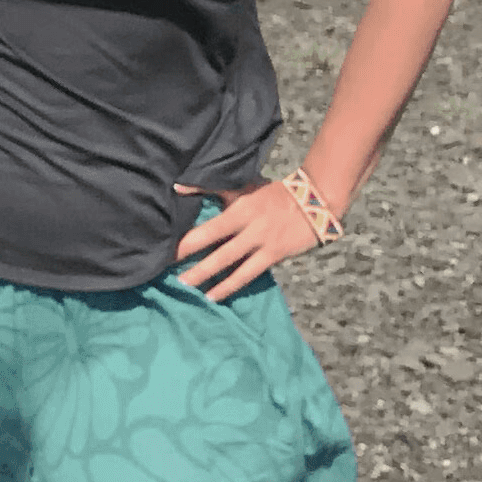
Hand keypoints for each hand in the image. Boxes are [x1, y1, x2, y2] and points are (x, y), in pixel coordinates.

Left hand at [172, 181, 319, 300]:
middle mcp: (250, 229)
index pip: (208, 229)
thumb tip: (177, 186)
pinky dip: (231, 285)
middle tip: (173, 278)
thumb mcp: (242, 188)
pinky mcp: (274, 256)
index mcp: (240, 210)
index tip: (167, 252)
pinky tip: (215, 296)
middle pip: (218, 250)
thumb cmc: (273, 194)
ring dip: (210, 279)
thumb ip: (209, 188)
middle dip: (195, 265)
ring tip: (189, 289)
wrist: (315, 200)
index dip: (188, 242)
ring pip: (232, 266)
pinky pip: (248, 274)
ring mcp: (262, 244)